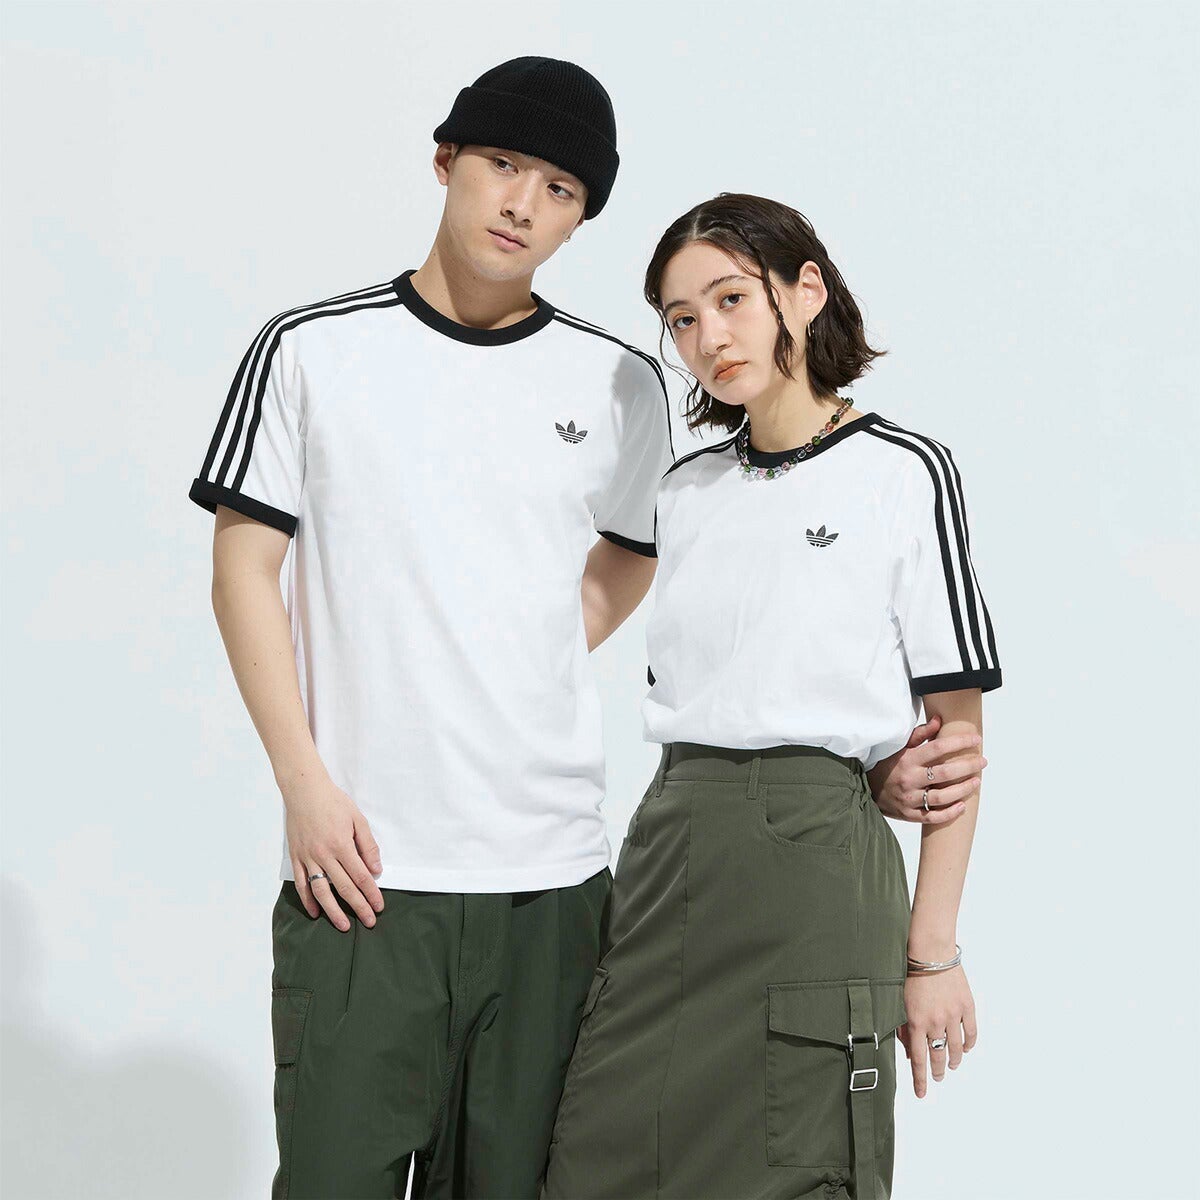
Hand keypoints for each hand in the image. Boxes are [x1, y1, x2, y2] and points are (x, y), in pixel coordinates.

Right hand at [282, 772, 384, 931]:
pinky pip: (302, 884)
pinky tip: (316, 912)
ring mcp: (308, 858)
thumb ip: (367, 845)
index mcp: (342, 845)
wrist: (304, 791)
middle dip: (358, 907)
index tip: (379, 906)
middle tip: (369, 921)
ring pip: (321, 891)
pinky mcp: (296, 858)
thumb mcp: (357, 819)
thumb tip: (376, 868)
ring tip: (343, 925)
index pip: (360, 876)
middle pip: (344, 887)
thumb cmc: (333, 802)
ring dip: (333, 911)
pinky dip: (308, 900)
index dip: (371, 893)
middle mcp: (324, 855)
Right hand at [866, 714, 985, 824]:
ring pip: (942, 796)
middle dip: (968, 766)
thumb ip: (919, 734)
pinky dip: (949, 813)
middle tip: (982, 761)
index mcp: (907, 759)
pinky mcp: (909, 814)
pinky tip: (962, 806)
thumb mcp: (899, 746)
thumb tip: (939, 720)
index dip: (959, 743)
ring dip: (963, 789)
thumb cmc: (887, 764)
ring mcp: (909, 798)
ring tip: (977, 781)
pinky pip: (933, 816)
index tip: (975, 739)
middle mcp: (909, 779)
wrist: (866, 788)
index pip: (938, 748)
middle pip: (944, 773)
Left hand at [898, 964, 976, 1097]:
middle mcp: (935, 1022)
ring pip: (956, 1047)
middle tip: (938, 1077)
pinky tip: (965, 1049)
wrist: (930, 950)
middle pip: (938, 1056)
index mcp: (915, 1022)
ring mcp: (953, 1014)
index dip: (920, 1079)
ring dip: (954, 1060)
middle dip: (938, 1071)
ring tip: (952, 1066)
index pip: (918, 1059)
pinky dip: (969, 1044)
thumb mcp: (898, 1000)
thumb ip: (902, 1025)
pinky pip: (971, 1032)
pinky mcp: (966, 1005)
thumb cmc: (909, 972)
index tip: (921, 1094)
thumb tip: (907, 1049)